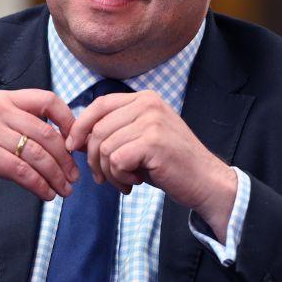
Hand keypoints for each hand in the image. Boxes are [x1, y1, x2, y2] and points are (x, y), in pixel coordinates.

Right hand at [0, 89, 76, 242]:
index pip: (48, 100)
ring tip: (65, 190)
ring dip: (56, 175)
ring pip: (38, 155)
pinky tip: (46, 194)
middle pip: (47, 133)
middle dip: (66, 158)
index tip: (76, 143)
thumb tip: (64, 140)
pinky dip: (40, 185)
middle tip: (74, 177)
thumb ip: (23, 125)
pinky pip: (23, 172)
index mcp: (4, 99)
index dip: (68, 120)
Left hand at [65, 90, 237, 240]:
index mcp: (145, 98)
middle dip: (94, 158)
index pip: (99, 105)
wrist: (206, 182)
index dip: (81, 126)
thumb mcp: (138, 141)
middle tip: (105, 177)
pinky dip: (119, 177)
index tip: (74, 146)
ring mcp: (152, 121)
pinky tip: (134, 182)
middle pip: (98, 128)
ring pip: (104, 147)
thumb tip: (75, 137)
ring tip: (125, 181)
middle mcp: (148, 104)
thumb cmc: (170, 164)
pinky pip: (115, 160)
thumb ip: (112, 134)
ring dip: (108, 172)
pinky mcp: (153, 142)